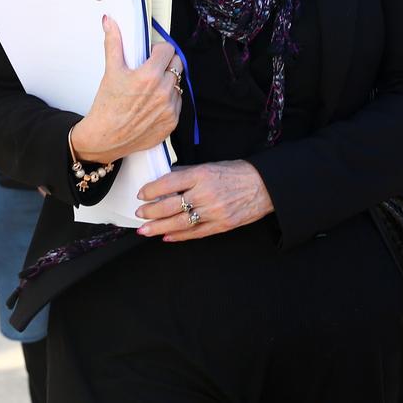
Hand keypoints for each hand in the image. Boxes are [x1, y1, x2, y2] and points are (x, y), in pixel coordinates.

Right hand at [70, 15, 181, 163]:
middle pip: (177, 64)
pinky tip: (153, 102)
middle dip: (166, 63)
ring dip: (169, 82)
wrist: (105, 138)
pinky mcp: (172, 122)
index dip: (158, 50)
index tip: (150, 55)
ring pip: (179, 83)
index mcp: (150, 75)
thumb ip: (114, 43)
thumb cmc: (107, 106)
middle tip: (151, 69)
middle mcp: (164, 92)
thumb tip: (110, 21)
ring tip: (151, 88)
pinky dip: (169, 100)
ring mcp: (170, 108)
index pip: (168, 50)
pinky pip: (178, 102)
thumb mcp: (111, 71)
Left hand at [135, 160, 273, 241]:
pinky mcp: (221, 225)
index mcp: (202, 174)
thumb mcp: (210, 165)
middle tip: (139, 214)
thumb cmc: (237, 172)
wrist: (263, 185)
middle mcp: (205, 193)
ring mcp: (213, 211)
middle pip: (171, 205)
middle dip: (151, 211)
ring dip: (159, 227)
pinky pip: (196, 233)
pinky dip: (179, 236)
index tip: (142, 194)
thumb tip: (166, 178)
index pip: (169, 182)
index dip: (152, 190)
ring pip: (180, 222)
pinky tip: (166, 237)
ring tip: (145, 230)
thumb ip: (188, 173)